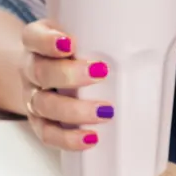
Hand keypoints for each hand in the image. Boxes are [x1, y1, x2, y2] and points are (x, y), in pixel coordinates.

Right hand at [20, 19, 113, 149]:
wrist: (46, 77)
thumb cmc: (72, 56)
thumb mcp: (79, 37)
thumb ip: (98, 37)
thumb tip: (144, 41)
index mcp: (37, 44)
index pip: (33, 37)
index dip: (48, 41)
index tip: (70, 43)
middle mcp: (31, 70)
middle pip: (41, 72)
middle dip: (70, 75)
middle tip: (100, 73)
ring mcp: (33, 98)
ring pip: (45, 105)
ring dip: (74, 110)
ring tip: (104, 112)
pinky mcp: (39, 123)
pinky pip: (48, 134)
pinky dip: (68, 139)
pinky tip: (90, 138)